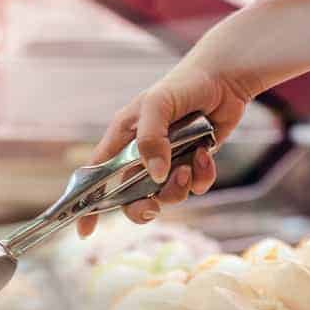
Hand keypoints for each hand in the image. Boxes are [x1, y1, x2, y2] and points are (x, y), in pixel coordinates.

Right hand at [77, 61, 249, 237]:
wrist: (224, 79)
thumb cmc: (182, 84)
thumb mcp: (157, 105)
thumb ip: (150, 139)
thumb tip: (155, 177)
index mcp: (122, 141)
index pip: (96, 178)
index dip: (88, 205)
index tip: (85, 231)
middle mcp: (141, 155)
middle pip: (130, 198)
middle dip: (142, 207)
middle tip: (154, 205)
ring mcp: (167, 162)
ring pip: (165, 196)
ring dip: (178, 188)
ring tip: (188, 165)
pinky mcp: (192, 164)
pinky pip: (194, 186)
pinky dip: (202, 176)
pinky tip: (206, 153)